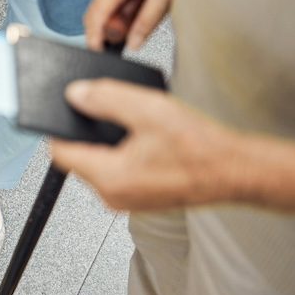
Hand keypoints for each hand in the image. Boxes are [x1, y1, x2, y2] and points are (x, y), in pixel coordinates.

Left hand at [49, 79, 240, 210]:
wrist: (236, 171)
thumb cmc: (200, 147)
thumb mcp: (147, 109)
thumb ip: (105, 98)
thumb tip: (75, 94)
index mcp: (109, 177)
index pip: (61, 152)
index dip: (59, 127)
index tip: (63, 108)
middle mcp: (113, 196)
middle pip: (78, 158)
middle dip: (84, 132)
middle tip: (99, 108)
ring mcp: (127, 200)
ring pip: (98, 165)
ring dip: (104, 142)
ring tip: (126, 122)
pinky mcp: (140, 197)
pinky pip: (117, 172)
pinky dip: (121, 153)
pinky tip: (140, 138)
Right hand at [83, 0, 212, 50]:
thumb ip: (146, 23)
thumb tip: (133, 43)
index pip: (94, 17)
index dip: (94, 39)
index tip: (98, 52)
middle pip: (98, 12)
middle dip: (115, 24)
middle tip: (139, 25)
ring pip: (103, 2)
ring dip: (120, 11)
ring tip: (146, 1)